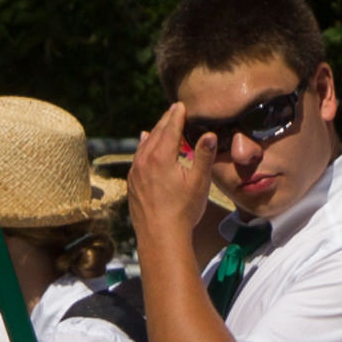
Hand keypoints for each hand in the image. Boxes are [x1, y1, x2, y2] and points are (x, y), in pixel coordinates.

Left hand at [125, 99, 217, 256]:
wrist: (160, 236)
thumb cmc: (183, 210)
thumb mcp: (199, 182)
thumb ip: (204, 155)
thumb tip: (210, 133)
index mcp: (162, 156)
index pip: (170, 127)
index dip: (177, 115)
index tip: (181, 105)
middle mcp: (145, 160)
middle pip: (156, 133)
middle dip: (166, 120)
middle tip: (174, 110)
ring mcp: (135, 172)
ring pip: (144, 144)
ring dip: (154, 132)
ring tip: (162, 123)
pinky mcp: (131, 183)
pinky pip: (137, 157)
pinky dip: (143, 146)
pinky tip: (143, 142)